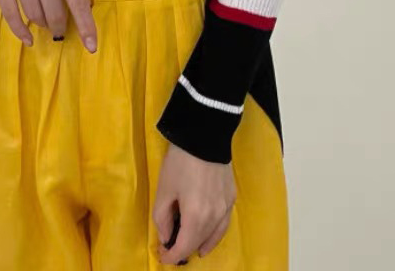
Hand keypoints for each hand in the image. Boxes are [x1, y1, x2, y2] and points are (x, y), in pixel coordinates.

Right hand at [0, 0, 97, 52]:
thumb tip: (75, 12)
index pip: (78, 0)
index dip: (86, 25)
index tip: (92, 46)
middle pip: (54, 12)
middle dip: (60, 26)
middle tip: (60, 29)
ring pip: (34, 14)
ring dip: (42, 24)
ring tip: (45, 22)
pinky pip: (11, 13)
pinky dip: (20, 30)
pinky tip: (28, 39)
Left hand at [152, 143, 235, 264]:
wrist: (204, 136)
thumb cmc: (180, 161)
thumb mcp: (164, 188)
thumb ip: (162, 217)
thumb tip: (166, 237)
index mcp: (196, 216)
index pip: (184, 247)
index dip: (172, 256)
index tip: (163, 257)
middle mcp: (215, 217)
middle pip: (199, 242)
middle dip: (185, 249)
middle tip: (172, 250)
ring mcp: (226, 208)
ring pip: (214, 236)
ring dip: (201, 244)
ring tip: (192, 250)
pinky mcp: (231, 197)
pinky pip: (224, 224)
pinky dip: (215, 234)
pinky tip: (209, 235)